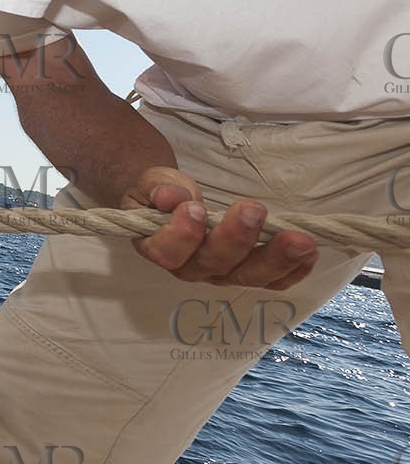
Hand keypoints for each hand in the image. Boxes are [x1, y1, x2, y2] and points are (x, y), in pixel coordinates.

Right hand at [123, 166, 317, 289]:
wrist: (176, 203)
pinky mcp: (250, 273)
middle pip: (215, 264)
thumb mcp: (152, 183)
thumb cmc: (162, 194)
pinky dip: (295, 269)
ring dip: (276, 258)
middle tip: (253, 210)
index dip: (181, 235)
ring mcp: (224, 274)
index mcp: (159, 248)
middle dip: (237, 238)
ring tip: (300, 240)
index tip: (195, 208)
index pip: (166, 252)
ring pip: (250, 276)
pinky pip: (275, 280)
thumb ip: (159, 188)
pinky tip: (309, 253)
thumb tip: (171, 197)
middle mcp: (192, 268)